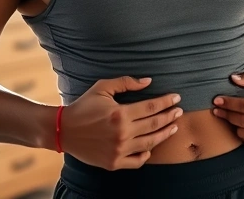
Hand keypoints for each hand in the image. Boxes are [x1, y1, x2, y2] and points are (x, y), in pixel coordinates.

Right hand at [59, 76, 181, 169]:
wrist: (63, 131)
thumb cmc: (83, 107)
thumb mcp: (102, 88)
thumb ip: (126, 83)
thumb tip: (148, 81)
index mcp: (120, 114)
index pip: (151, 107)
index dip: (166, 102)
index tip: (176, 98)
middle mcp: (122, 134)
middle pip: (154, 125)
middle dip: (169, 117)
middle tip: (179, 112)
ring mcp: (119, 150)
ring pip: (149, 143)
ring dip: (164, 135)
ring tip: (173, 127)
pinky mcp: (113, 163)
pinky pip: (137, 161)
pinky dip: (146, 155)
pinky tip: (151, 148)